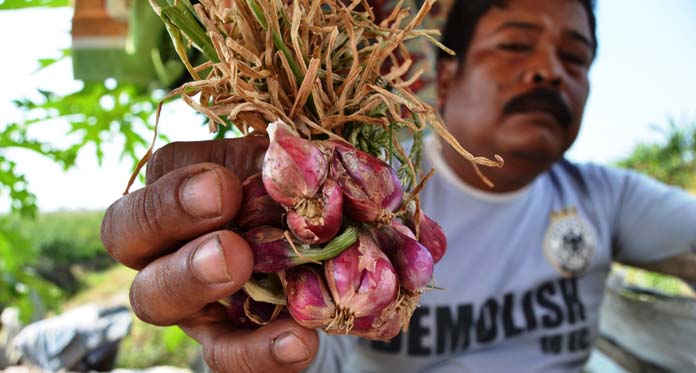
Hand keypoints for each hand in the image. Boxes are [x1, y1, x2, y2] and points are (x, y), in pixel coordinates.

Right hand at [101, 136, 318, 371]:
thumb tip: (283, 168)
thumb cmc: (304, 191)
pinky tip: (297, 341)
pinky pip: (222, 354)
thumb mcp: (295, 167)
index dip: (179, 184)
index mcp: (183, 182)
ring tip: (240, 268)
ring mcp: (187, 294)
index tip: (224, 186)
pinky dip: (257, 353)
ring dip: (191, 283)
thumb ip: (284, 164)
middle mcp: (167, 239)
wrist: (338, 245)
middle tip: (219, 227)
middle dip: (165, 223)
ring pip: (154, 299)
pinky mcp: (221, 339)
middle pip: (124, 233)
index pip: (157, 174)